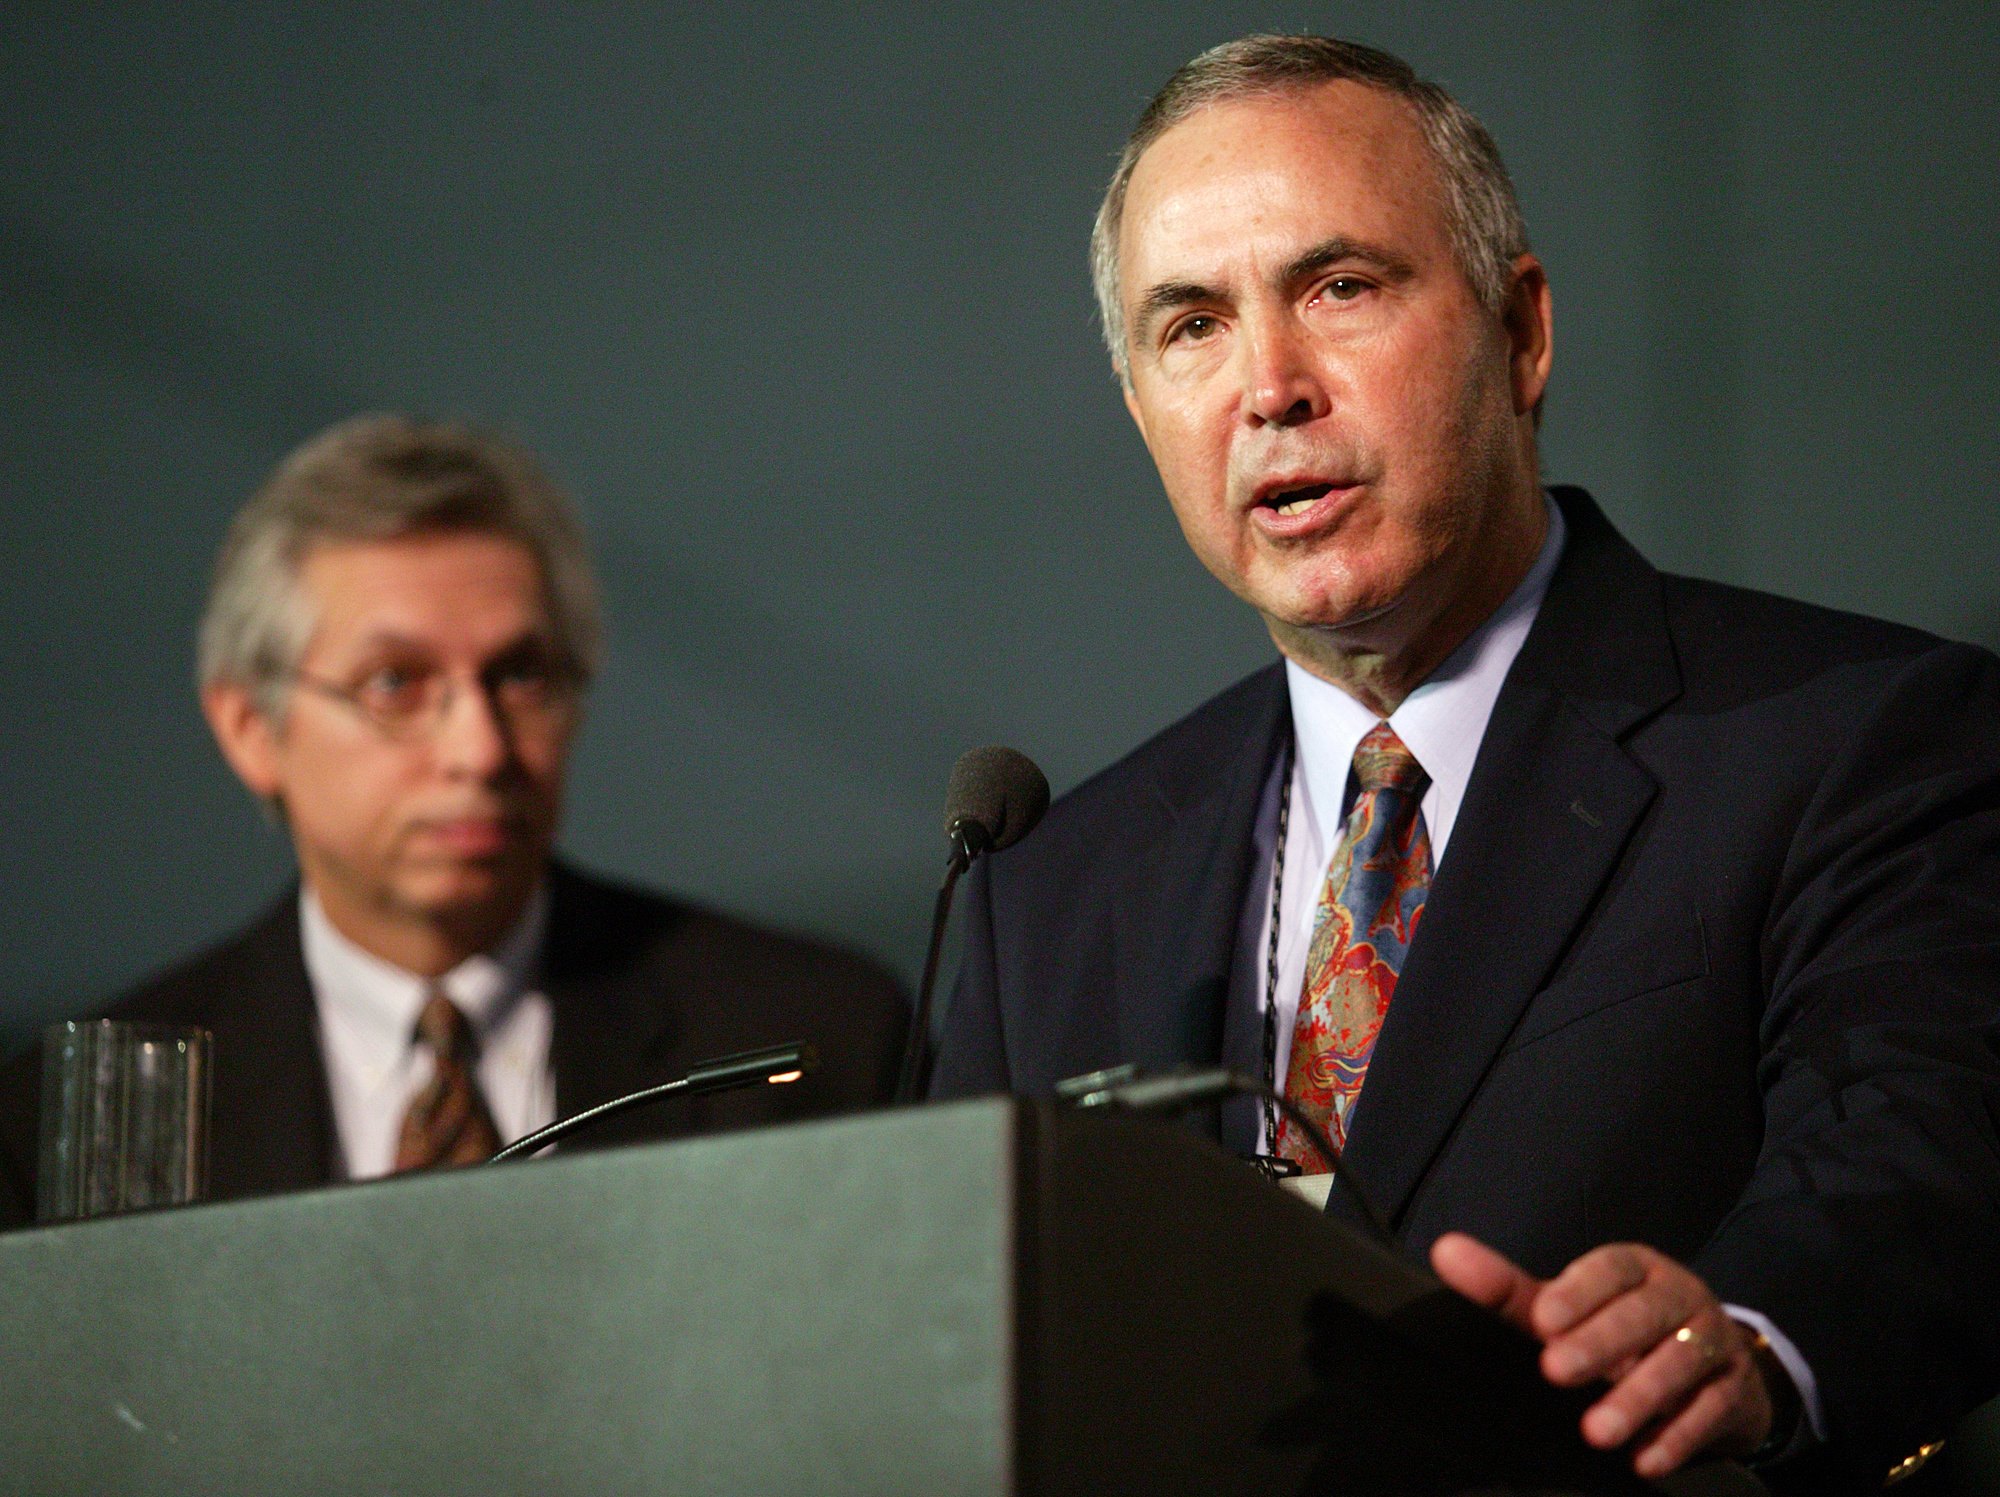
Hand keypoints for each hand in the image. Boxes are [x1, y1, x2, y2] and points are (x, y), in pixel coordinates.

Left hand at [1430, 1233, 1774, 1478]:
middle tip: (1555, 1372)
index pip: (1609, 1269)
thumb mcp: (1569, 1309)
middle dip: (1601, 1344)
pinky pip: (1710, 1411)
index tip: (1541, 1321)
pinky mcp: (1734, 1390)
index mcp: (1636, 1267)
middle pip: (1643, 1315)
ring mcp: (1712, 1341)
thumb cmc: (1620, 1329)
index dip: (1578, 1292)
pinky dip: (1677, 1438)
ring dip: (1637, 1399)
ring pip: (1679, 1363)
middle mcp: (1679, 1295)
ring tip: (1595, 1432)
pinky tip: (1644, 1461)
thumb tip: (1445, 1252)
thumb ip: (1508, 1289)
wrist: (1713, 1368)